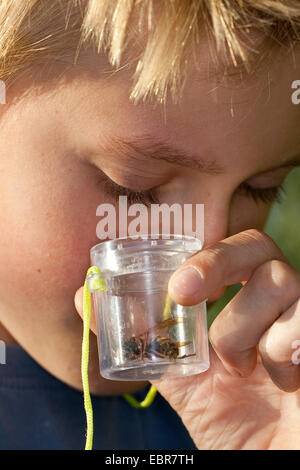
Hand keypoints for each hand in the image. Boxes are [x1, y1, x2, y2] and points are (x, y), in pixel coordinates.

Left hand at [158, 229, 299, 448]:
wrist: (267, 464)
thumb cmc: (233, 425)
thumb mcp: (183, 379)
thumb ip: (151, 340)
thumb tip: (95, 304)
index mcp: (248, 304)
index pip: (234, 250)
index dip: (207, 255)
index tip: (177, 286)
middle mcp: (279, 303)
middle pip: (257, 245)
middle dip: (215, 262)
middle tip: (182, 291)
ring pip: (277, 280)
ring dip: (239, 328)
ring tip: (239, 369)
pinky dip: (278, 351)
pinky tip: (280, 383)